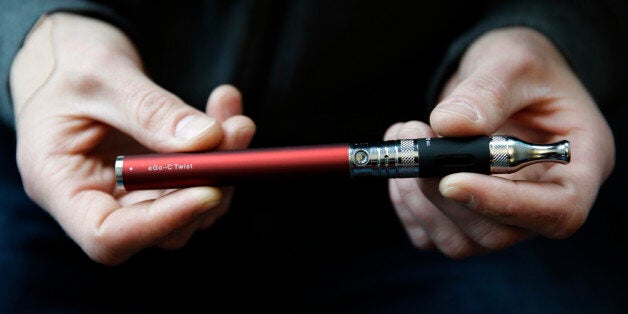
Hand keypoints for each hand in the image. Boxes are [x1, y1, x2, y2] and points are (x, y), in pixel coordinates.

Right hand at [10, 13, 254, 264]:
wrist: (67, 51)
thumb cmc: (66, 60)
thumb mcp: (101, 74)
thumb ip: (150, 110)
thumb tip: (207, 139)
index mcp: (59, 184)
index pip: (108, 235)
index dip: (163, 221)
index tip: (210, 189)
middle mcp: (94, 199)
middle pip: (160, 225)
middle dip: (207, 184)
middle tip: (237, 132)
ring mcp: (127, 192)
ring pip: (187, 205)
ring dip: (221, 166)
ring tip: (235, 118)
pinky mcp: (155, 178)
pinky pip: (195, 179)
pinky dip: (218, 150)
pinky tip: (226, 110)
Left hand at [386, 27, 614, 257]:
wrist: (500, 75)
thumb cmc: (523, 67)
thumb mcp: (514, 60)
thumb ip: (488, 91)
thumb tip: (449, 126)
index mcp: (578, 166)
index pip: (557, 211)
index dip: (503, 204)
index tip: (451, 179)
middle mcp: (542, 200)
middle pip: (498, 233)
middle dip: (443, 193)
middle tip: (415, 137)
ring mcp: (503, 215)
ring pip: (459, 241)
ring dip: (418, 197)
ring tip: (406, 139)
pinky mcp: (465, 216)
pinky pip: (430, 233)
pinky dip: (406, 203)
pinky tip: (403, 163)